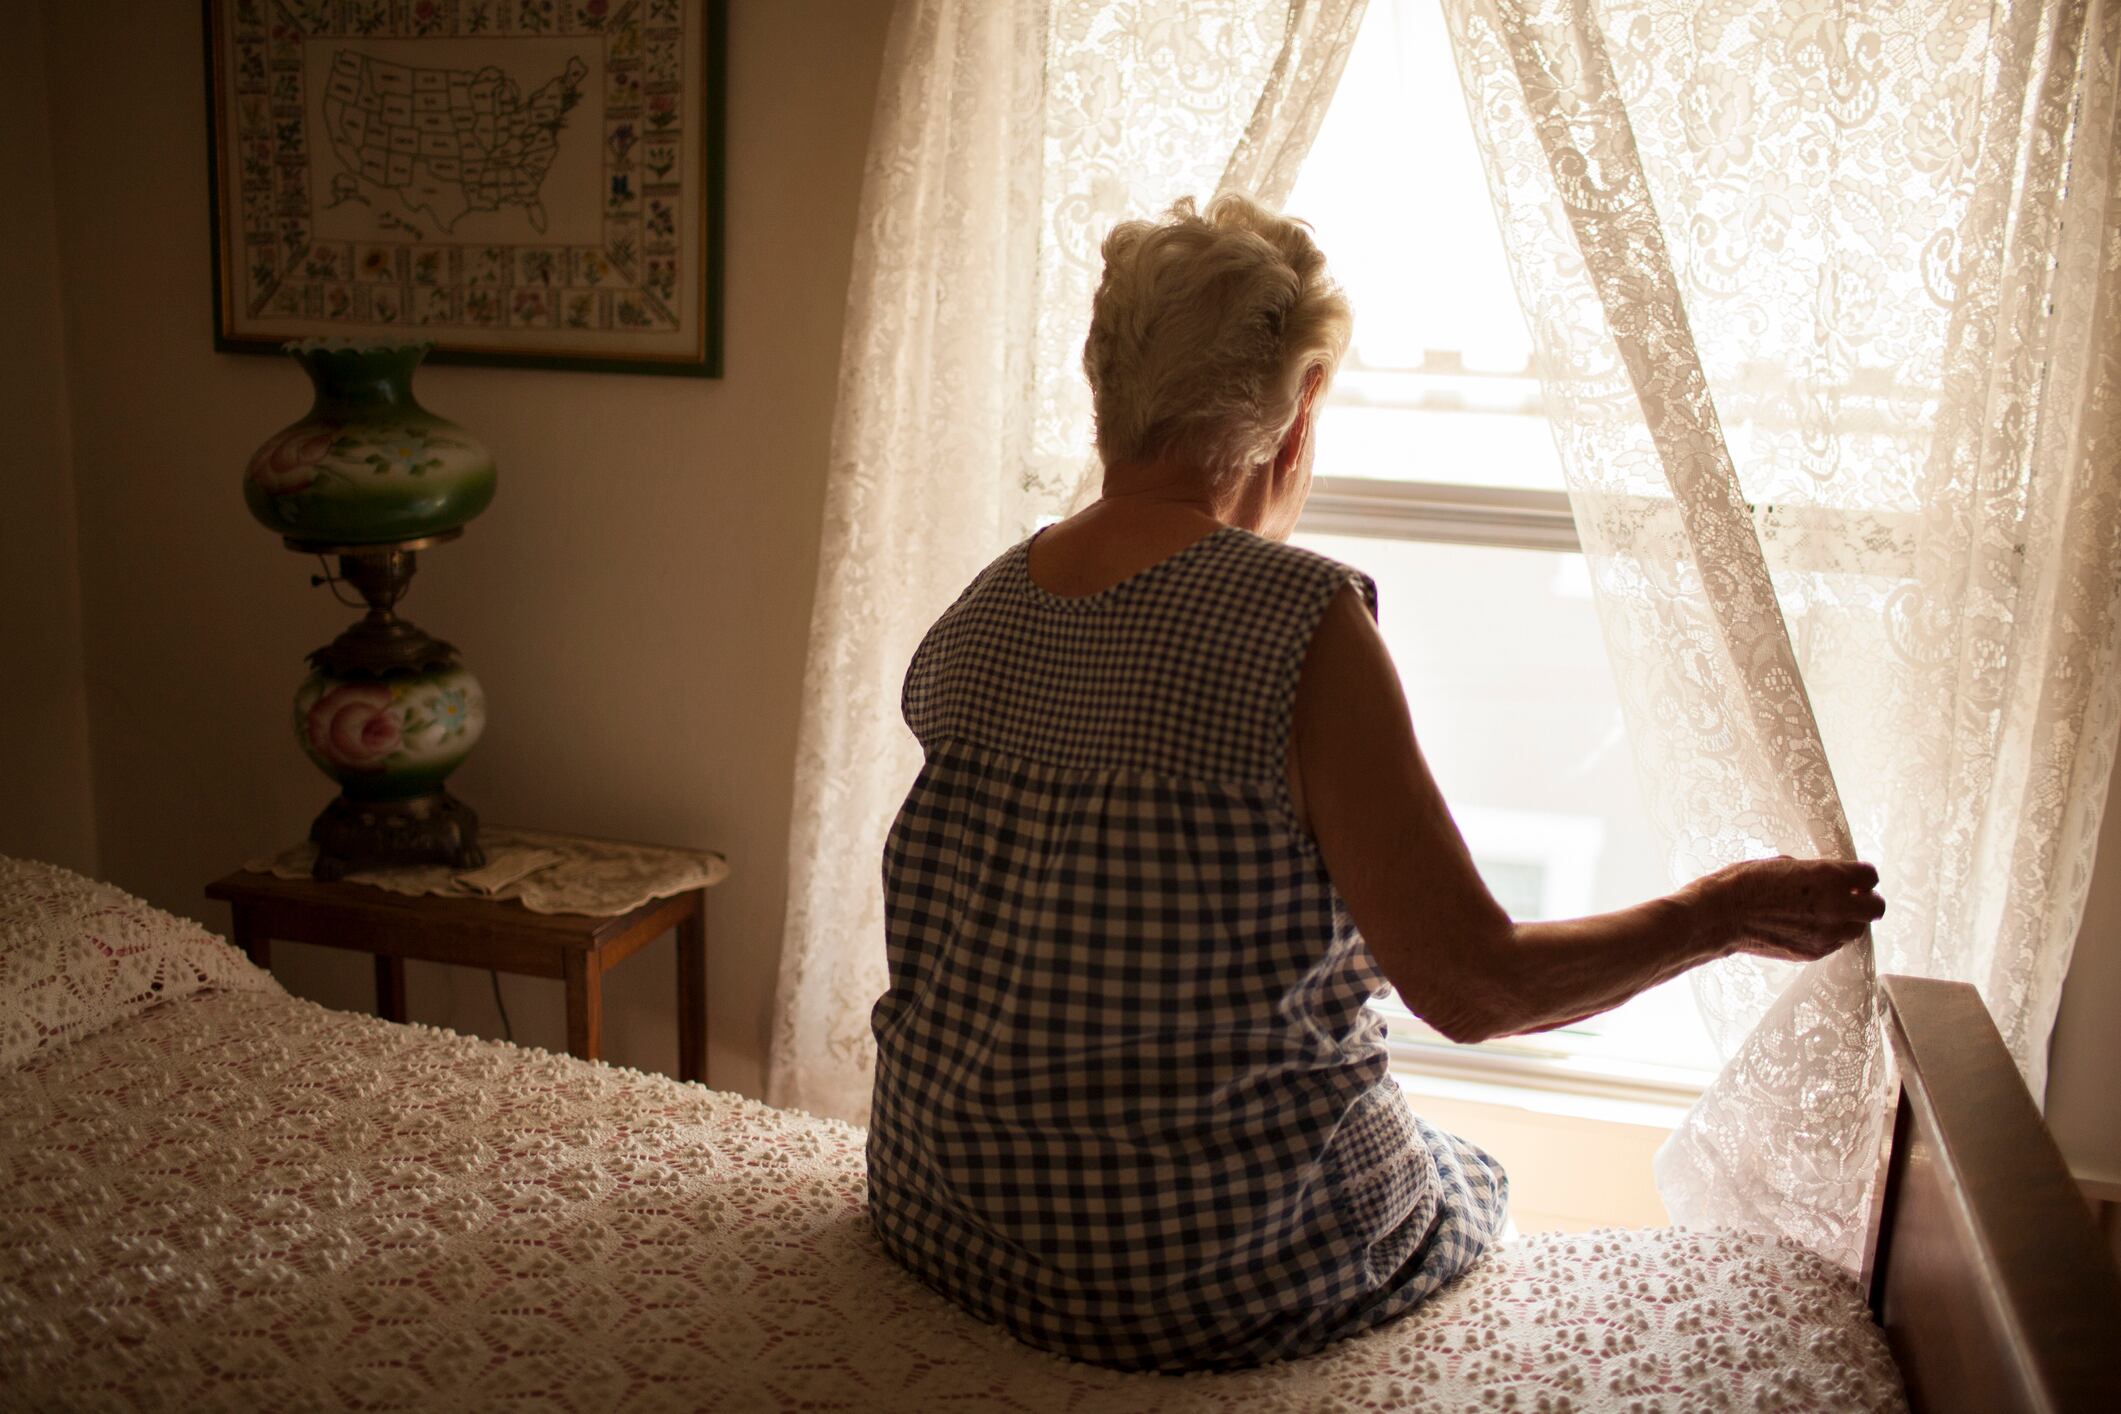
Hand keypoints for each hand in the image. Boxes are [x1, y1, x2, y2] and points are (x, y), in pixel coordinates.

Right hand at [1680, 856, 1884, 963]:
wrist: (1720, 916)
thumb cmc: (1744, 882)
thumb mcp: (1783, 864)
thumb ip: (1814, 872)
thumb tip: (1825, 879)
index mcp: (1829, 877)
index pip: (1870, 876)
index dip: (1860, 875)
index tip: (1851, 877)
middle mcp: (1835, 906)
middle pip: (1876, 908)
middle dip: (1866, 900)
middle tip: (1850, 897)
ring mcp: (1827, 933)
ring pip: (1858, 928)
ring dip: (1849, 919)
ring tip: (1826, 913)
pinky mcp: (1815, 952)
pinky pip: (1836, 943)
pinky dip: (1830, 934)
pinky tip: (1809, 925)